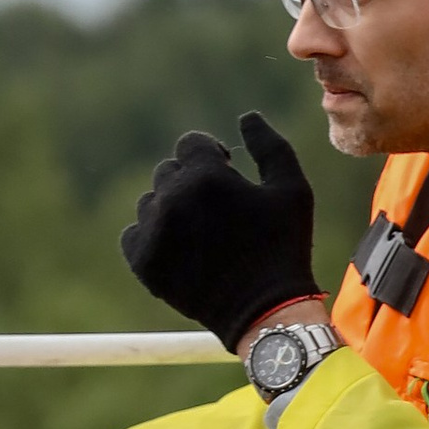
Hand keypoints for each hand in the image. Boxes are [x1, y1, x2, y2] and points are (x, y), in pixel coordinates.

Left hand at [120, 113, 319, 351]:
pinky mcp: (142, 261)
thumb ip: (270, 146)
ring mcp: (153, 231)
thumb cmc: (284, 247)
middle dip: (192, 183)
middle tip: (219, 212)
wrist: (266, 311)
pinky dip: (154, 238)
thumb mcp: (293, 190)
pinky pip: (134, 233)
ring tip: (202, 235)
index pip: (191, 144)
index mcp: (206, 177)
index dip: (212, 157)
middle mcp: (172, 199)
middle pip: (169, 171)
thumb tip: (247, 118)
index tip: (227, 174)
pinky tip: (182, 251)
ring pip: (151, 202)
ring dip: (172, 210)